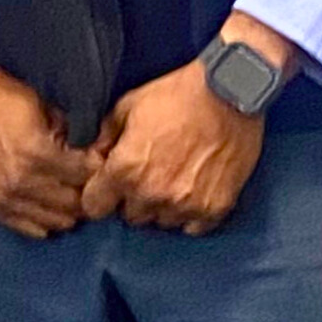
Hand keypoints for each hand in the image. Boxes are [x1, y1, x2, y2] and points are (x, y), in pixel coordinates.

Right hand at [0, 42, 100, 239]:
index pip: (87, 176)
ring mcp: (4, 197)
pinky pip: (31, 228)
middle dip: (86, 191)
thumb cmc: (5, 97)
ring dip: (68, 208)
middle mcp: (21, 181)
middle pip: (75, 204)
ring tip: (68, 191)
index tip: (100, 163)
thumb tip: (97, 154)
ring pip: (57, 221)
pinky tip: (47, 202)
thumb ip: (72, 135)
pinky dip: (45, 219)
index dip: (99, 169)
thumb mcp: (45, 107)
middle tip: (87, 180)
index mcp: (37, 153)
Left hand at [80, 15, 295, 232]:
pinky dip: (190, 214)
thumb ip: (104, 137)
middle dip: (132, 200)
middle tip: (145, 177)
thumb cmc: (174, 96)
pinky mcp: (215, 209)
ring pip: (162, 222)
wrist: (228, 94)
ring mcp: (186, 205)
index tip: (107, 187)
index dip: (99, 196)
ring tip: (171, 182)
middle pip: (130, 216)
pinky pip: (193, 227)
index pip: (95, 207)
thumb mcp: (126, 106)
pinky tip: (192, 192)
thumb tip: (92, 156)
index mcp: (125, 170)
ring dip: (161, 208)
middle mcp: (152, 194)